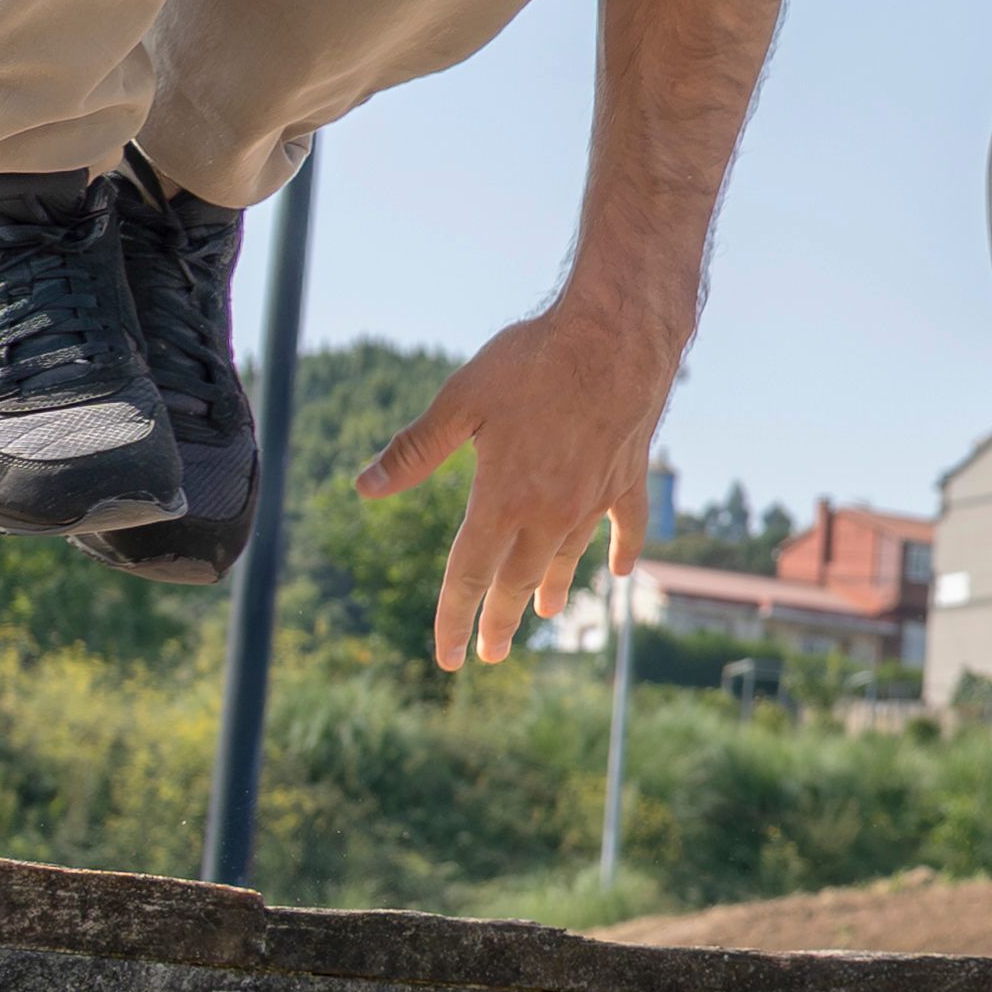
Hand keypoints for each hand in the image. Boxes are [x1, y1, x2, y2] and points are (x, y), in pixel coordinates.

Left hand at [371, 298, 678, 668]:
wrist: (615, 335)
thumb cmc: (531, 362)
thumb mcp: (461, 401)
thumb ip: (416, 451)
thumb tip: (364, 486)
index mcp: (502, 500)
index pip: (470, 576)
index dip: (453, 619)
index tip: (447, 656)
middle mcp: (549, 513)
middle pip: (518, 581)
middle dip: (501, 621)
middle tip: (491, 652)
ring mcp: (593, 498)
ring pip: (568, 559)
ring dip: (551, 589)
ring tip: (543, 613)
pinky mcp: (627, 476)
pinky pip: (625, 526)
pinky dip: (623, 550)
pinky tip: (622, 571)